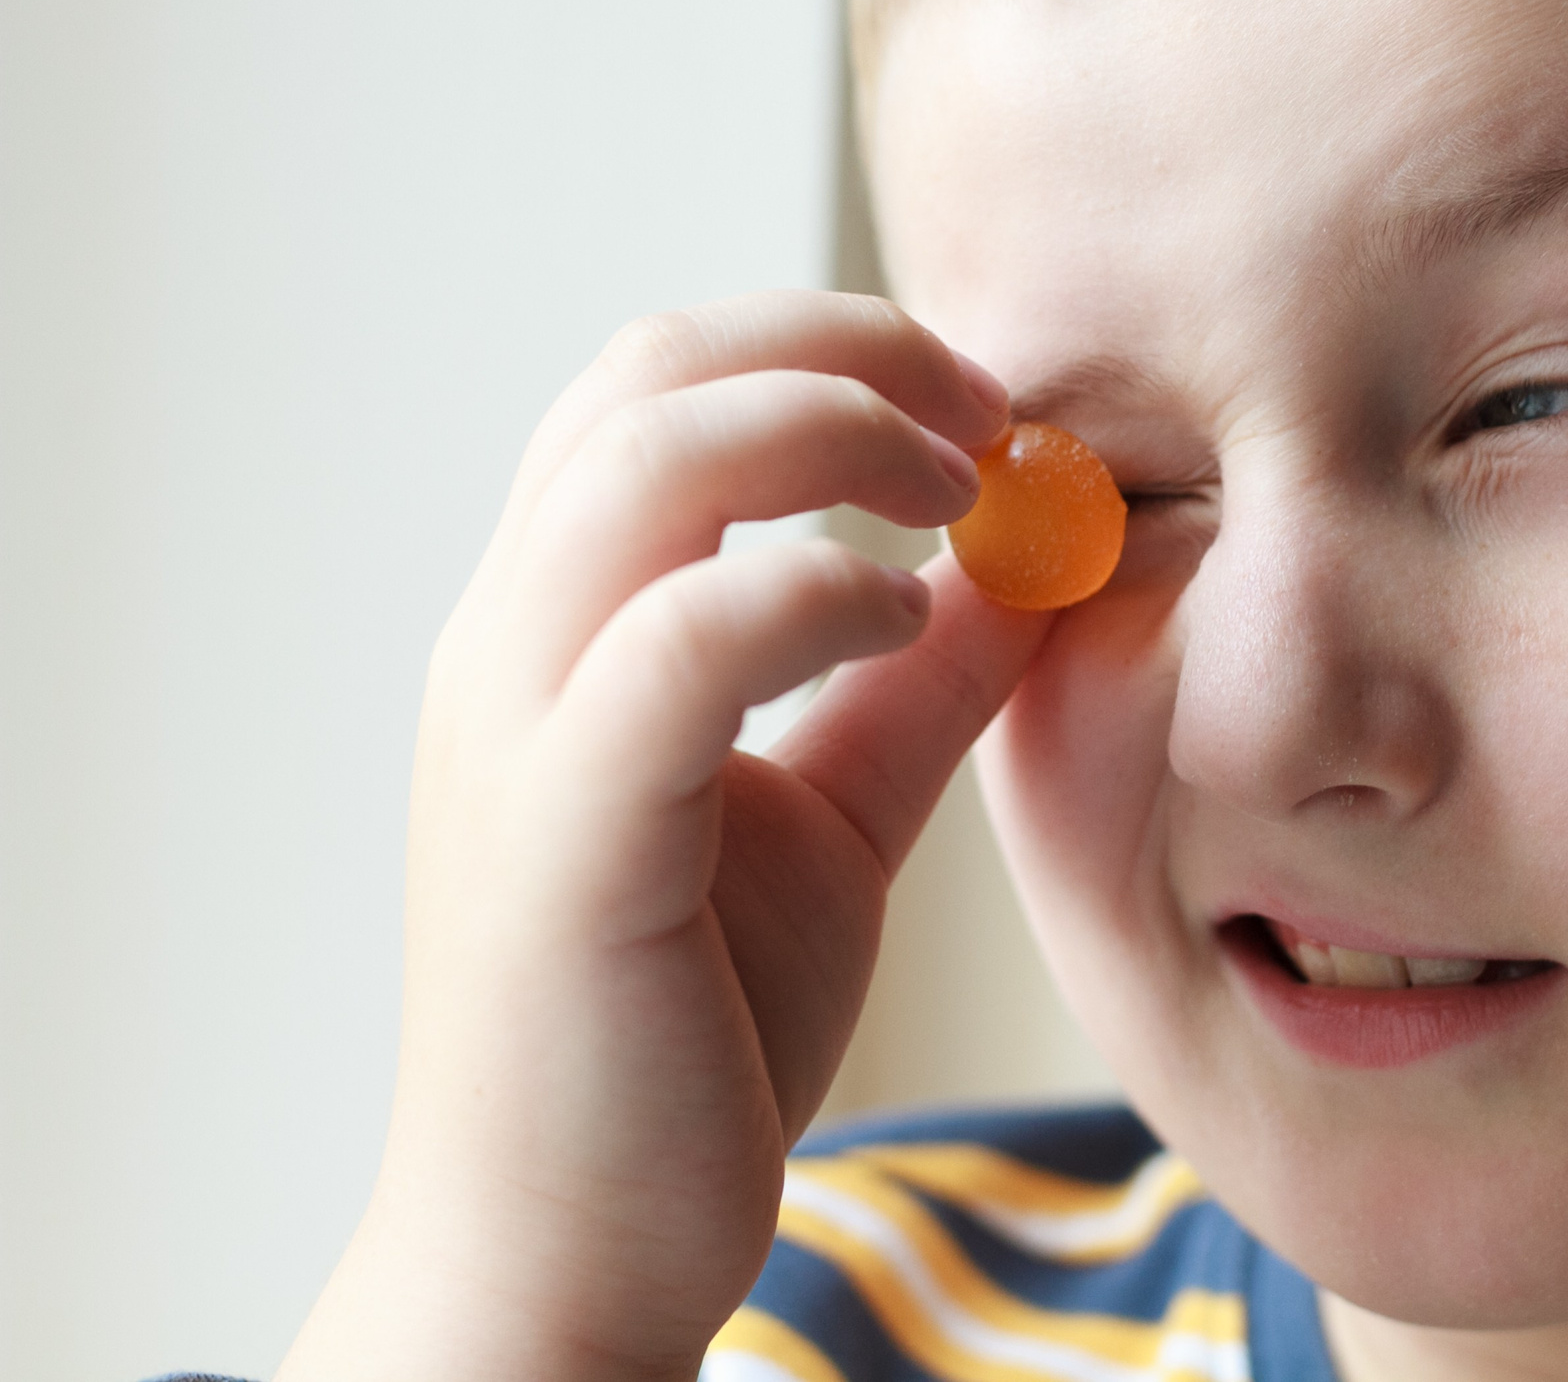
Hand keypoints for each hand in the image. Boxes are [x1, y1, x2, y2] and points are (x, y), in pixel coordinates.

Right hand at [278, 291, 1050, 1381]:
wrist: (564, 1259)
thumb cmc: (680, 1039)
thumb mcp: (828, 823)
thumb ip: (906, 695)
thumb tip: (1021, 579)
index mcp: (557, 633)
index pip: (658, 389)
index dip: (824, 350)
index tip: (980, 404)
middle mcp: (507, 650)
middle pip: (649, 376)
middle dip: (842, 347)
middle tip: (990, 411)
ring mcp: (515, 735)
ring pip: (643, 464)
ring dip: (829, 432)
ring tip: (960, 495)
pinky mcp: (563, 842)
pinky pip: (677, 642)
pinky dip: (809, 589)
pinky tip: (905, 617)